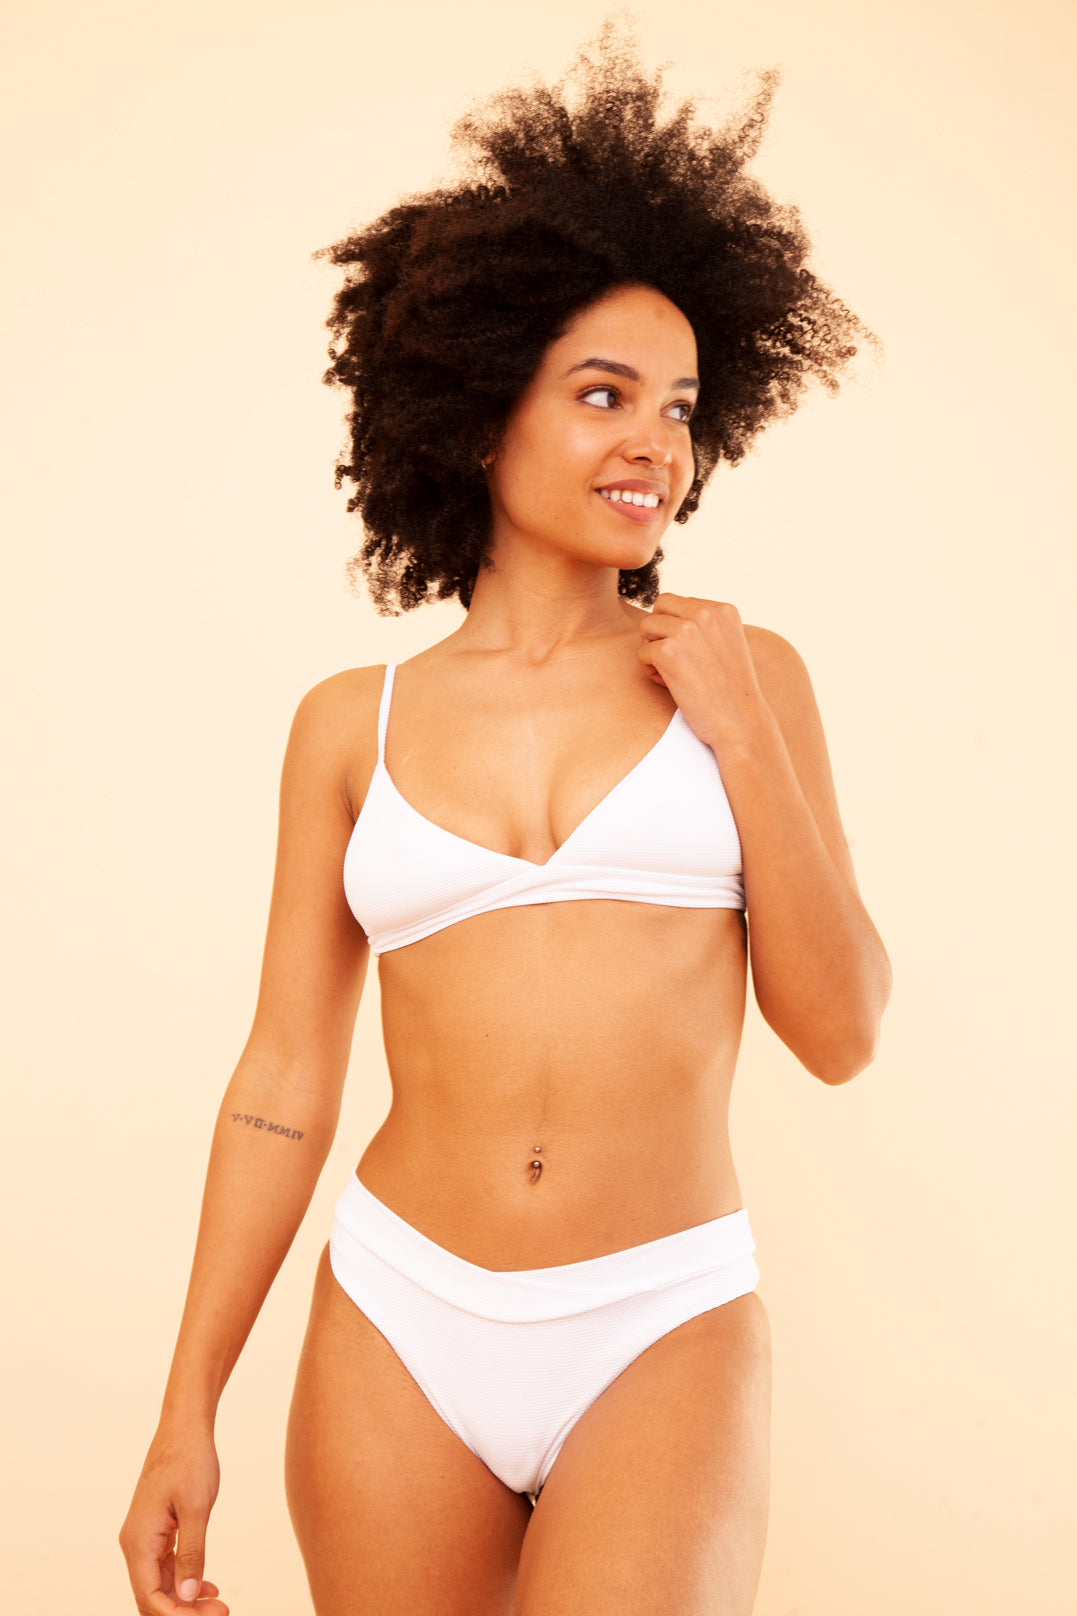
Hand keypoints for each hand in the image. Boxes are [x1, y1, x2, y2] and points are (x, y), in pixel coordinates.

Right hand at [119, 1431, 228, 1614]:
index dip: (177, 1615)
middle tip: (221, 1613)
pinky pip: (166, 1567)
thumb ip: (192, 1554)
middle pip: (153, 1595)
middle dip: (183, 1611)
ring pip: (160, 1584)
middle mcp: (135, 1544)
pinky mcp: (156, 1530)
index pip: (150, 1597)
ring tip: (219, 1605)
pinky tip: (208, 1587)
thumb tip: (187, 1596)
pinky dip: (186, 1579)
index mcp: (138, 1542)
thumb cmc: (190, 1461)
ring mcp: (144, 1537)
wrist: (184, 1427)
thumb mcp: (197, 1508)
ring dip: (186, 1599)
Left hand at [637, 592, 767, 748]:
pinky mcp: (669, 652)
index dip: (676, 626)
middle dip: (659, 630)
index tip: (691, 653)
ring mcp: (687, 631)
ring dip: (653, 650)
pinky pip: (642, 653)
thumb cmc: (731, 690)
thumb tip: (667, 615)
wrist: (740, 722)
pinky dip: (650, 671)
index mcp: (723, 609)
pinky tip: (670, 685)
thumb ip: (705, 625)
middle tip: (673, 659)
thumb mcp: (727, 644)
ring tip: (672, 672)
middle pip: (660, 606)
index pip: (679, 602)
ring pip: (646, 626)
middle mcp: (706, 613)